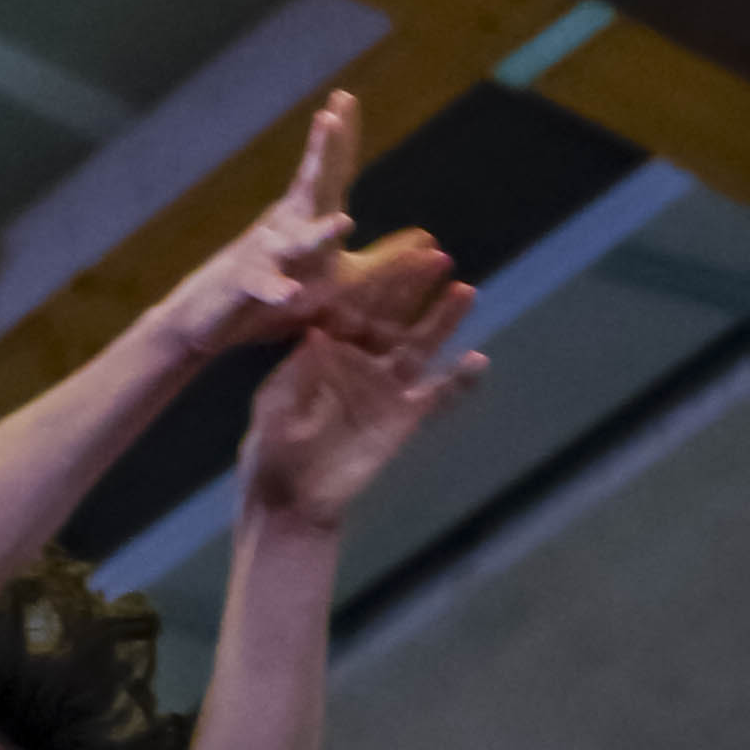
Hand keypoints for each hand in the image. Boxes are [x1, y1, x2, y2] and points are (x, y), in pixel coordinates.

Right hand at [153, 91, 361, 357]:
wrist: (208, 317)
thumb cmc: (276, 291)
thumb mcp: (336, 278)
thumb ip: (382, 259)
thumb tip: (432, 240)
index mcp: (308, 219)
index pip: (332, 173)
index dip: (342, 137)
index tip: (346, 96)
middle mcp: (285, 227)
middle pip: (310, 187)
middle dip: (322, 154)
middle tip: (330, 116)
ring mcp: (265, 255)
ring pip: (295, 242)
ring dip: (320, 234)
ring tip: (346, 223)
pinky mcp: (248, 288)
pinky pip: (265, 287)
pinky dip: (277, 289)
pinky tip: (291, 293)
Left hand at [237, 271, 484, 529]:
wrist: (291, 497)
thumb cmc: (271, 447)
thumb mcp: (275, 404)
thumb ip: (298, 371)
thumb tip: (314, 331)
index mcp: (327, 350)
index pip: (354, 306)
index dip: (371, 280)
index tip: (381, 252)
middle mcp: (361, 362)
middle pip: (393, 317)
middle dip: (414, 288)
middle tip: (437, 255)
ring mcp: (385, 389)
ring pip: (420, 347)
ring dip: (443, 321)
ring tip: (465, 292)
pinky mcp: (403, 419)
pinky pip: (436, 396)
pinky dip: (458, 382)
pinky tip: (478, 362)